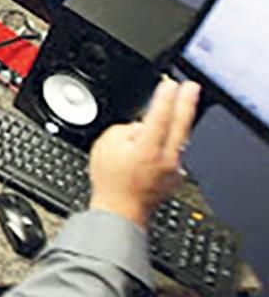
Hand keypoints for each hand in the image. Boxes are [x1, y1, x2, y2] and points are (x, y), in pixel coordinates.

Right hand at [89, 79, 200, 227]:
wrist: (120, 212)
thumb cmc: (109, 181)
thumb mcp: (105, 146)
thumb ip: (124, 130)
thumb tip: (140, 128)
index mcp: (147, 149)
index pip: (160, 116)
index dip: (165, 97)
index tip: (170, 84)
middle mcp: (166, 159)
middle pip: (181, 125)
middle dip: (187, 103)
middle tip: (192, 86)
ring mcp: (173, 169)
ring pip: (180, 139)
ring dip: (180, 121)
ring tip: (181, 105)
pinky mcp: (175, 177)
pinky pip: (174, 154)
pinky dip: (169, 145)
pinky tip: (160, 143)